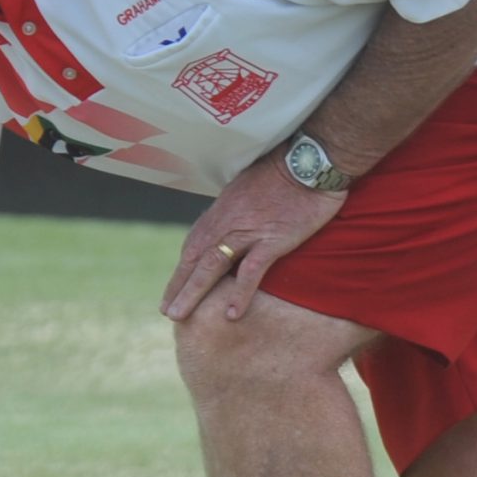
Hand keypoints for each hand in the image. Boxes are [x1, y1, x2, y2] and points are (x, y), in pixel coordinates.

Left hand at [160, 150, 345, 322]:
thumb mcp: (249, 188)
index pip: (194, 245)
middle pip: (195, 259)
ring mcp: (247, 232)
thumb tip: (231, 222)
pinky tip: (231, 314)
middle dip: (179, 286)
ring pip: (212, 267)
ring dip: (193, 293)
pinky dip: (240, 293)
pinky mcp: (272, 240)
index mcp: (221, 211)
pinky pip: (251, 272)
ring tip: (180, 316)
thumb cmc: (285, 171)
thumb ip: (236, 209)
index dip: (182, 269)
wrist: (309, 160)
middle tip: (167, 312)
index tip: (173, 289)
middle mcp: (227, 222)